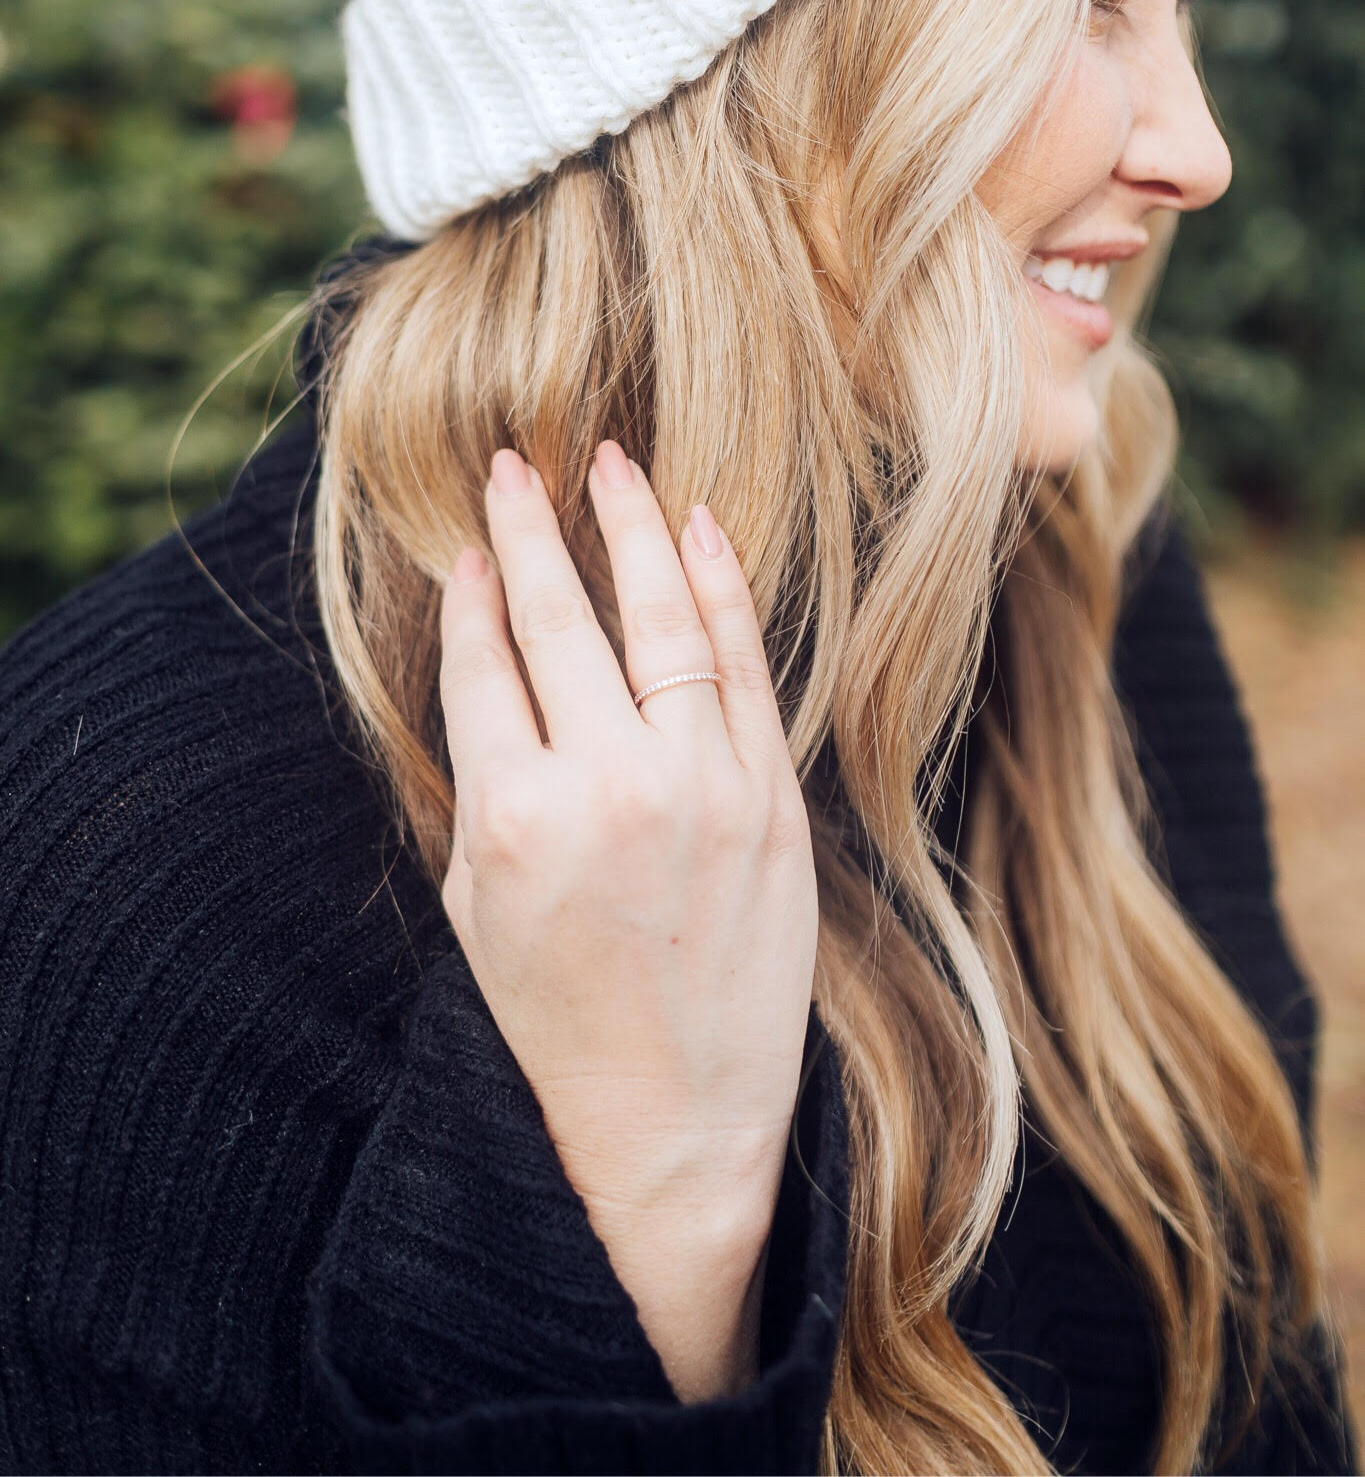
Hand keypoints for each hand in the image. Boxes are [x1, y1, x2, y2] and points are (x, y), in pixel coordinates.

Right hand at [438, 440, 819, 1402]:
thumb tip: (489, 654)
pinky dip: (720, 590)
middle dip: (532, 532)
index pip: (485, 665)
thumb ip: (484, 777)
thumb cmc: (555, 1021)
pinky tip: (696, 529)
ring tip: (609, 462)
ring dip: (630, 530)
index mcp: (514, 817)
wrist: (670, 1125)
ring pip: (661, 622)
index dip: (471, 592)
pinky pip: (744, 667)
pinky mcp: (773, 801)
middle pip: (562, 622)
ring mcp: (702, 788)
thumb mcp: (478, 905)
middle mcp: (609, 787)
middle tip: (515, 462)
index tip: (466, 540)